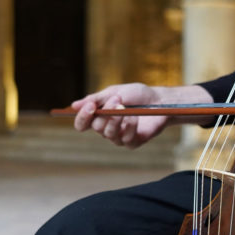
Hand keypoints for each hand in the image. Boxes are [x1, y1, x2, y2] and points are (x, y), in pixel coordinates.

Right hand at [71, 83, 213, 148]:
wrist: (161, 100)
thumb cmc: (137, 95)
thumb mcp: (115, 91)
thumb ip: (97, 99)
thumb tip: (74, 105)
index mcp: (99, 116)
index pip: (82, 124)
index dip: (82, 117)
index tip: (90, 107)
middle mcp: (107, 128)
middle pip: (96, 127)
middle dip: (107, 112)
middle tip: (118, 99)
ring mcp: (119, 137)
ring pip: (109, 134)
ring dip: (117, 119)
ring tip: (126, 107)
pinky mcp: (133, 143)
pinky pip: (125, 139)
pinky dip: (129, 127)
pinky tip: (135, 118)